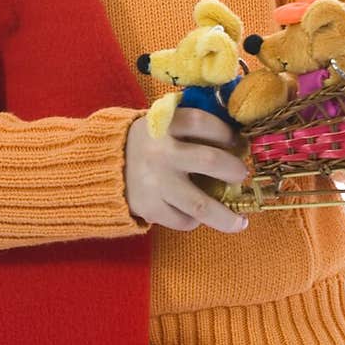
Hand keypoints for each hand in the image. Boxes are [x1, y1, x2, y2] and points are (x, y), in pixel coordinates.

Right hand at [125, 107, 249, 233]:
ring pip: (200, 204)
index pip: (200, 122)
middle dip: (233, 169)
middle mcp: (160, 153)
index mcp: (162, 125)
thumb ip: (189, 127)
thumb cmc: (147, 144)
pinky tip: (199, 218)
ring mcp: (154, 183)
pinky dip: (195, 221)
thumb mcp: (161, 125)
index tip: (235, 141)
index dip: (224, 131)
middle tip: (240, 174)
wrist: (103, 168)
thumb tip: (235, 143)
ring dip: (226, 216)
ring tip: (239, 222)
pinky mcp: (149, 207)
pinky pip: (182, 220)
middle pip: (209, 160)